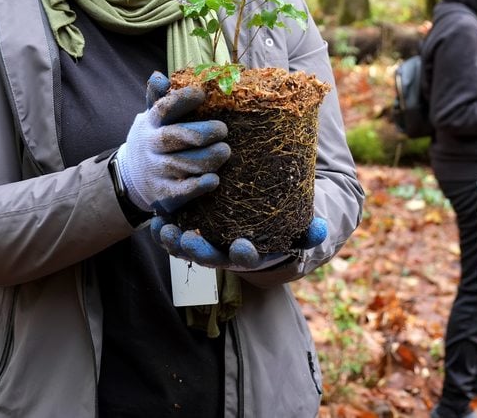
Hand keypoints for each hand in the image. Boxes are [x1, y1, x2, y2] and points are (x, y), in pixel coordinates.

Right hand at [114, 72, 228, 212]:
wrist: (131, 178)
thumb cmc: (153, 140)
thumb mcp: (150, 117)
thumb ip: (157, 98)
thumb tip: (159, 76)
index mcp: (151, 123)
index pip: (164, 108)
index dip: (183, 100)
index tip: (202, 94)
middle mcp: (151, 146)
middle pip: (175, 137)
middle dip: (203, 132)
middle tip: (223, 130)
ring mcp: (156, 170)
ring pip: (183, 164)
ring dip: (208, 158)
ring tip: (224, 151)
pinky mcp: (163, 194)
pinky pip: (182, 191)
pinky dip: (199, 185)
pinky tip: (214, 179)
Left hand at [151, 215, 328, 270]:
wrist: (264, 224)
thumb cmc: (283, 226)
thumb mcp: (299, 228)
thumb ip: (310, 231)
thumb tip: (321, 229)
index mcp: (251, 255)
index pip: (247, 259)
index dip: (244, 254)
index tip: (243, 246)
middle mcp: (225, 254)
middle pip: (210, 257)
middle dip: (198, 251)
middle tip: (188, 241)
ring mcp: (206, 245)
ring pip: (187, 248)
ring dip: (174, 241)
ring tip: (163, 229)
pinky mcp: (191, 232)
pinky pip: (174, 234)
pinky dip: (164, 228)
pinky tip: (155, 218)